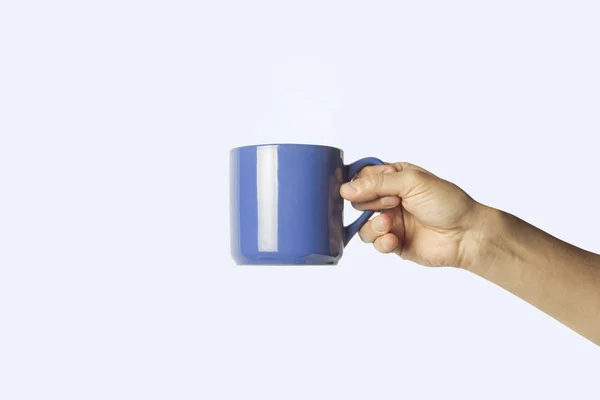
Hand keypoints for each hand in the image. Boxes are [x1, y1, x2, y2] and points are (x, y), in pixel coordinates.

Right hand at [340, 162, 484, 267]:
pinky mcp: (394, 242)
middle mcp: (390, 199)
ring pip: (363, 225)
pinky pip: (375, 243)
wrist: (466, 234)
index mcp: (394, 178)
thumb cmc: (447, 202)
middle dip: (370, 204)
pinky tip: (393, 240)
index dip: (361, 184)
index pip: (362, 177)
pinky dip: (381, 242)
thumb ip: (378, 183)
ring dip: (372, 226)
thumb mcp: (412, 182)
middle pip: (358, 201)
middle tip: (391, 205)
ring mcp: (391, 221)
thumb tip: (345, 189)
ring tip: (388, 226)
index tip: (369, 189)